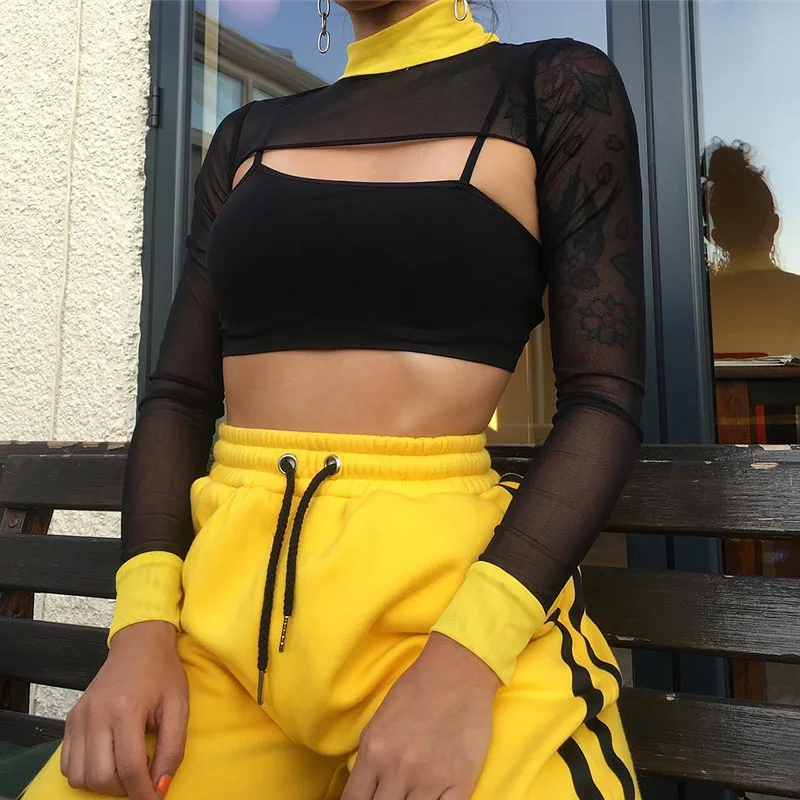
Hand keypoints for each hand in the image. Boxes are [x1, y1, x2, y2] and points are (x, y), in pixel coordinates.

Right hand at [61, 621, 187, 798]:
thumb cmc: (163, 673)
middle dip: (125, 789)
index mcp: (126, 709)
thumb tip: (160, 787)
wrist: (140, 643)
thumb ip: (173, 749)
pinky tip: (109, 759)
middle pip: (101, 777)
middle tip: (143, 778)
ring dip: (105, 783)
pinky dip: (87, 772)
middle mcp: (96, 715)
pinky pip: (69, 764)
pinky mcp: (71, 719)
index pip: (130, 767)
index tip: (155, 798)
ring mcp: (80, 717)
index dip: (144, 792)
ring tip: (127, 766)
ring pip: (81, 776)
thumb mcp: (179, 707)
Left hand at [343, 632, 500, 799]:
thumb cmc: (416, 690)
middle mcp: (399, 768)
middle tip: (392, 797)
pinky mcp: (461, 782)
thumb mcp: (378, 723)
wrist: (457, 671)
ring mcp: (431, 778)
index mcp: (374, 751)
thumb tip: (362, 793)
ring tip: (412, 796)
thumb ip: (368, 761)